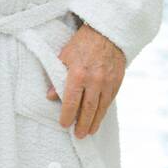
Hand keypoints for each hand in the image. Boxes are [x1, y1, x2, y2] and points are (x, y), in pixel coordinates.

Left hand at [45, 24, 124, 138]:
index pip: (71, 102)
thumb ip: (57, 77)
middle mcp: (94, 80)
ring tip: (89, 132)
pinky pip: (110, 100)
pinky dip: (104, 111)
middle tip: (79, 135)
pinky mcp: (117, 81)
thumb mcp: (64, 56)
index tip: (64, 124)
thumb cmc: (82, 43)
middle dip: (82, 124)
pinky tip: (99, 117)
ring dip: (95, 122)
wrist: (106, 32)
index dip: (67, 116)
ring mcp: (107, 82)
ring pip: (101, 108)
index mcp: (78, 74)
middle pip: (87, 109)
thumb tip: (51, 97)